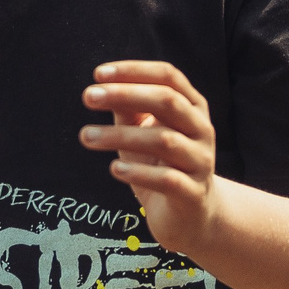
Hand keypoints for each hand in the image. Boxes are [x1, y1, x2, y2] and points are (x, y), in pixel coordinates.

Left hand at [82, 61, 219, 256]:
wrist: (190, 217)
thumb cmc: (161, 165)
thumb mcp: (141, 133)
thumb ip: (128, 110)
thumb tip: (102, 86)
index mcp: (192, 107)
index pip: (167, 76)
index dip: (134, 71)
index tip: (98, 74)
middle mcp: (202, 129)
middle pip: (168, 101)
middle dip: (125, 95)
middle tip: (88, 97)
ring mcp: (201, 161)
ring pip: (165, 140)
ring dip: (120, 136)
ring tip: (86, 136)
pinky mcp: (194, 194)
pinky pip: (168, 179)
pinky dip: (139, 173)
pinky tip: (114, 169)